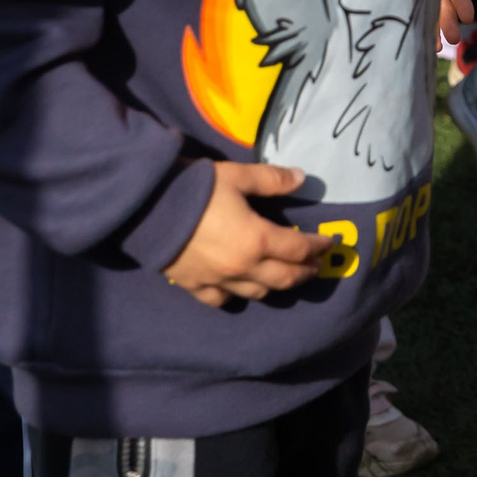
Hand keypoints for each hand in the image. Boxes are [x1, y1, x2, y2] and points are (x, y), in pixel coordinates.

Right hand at [161, 162, 331, 306]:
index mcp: (258, 240)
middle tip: (316, 267)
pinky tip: (239, 290)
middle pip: (283, 278)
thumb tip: (301, 178)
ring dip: (276, 286)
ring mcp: (217, 281)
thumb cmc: (195, 189)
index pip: (298, 249)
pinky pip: (222, 300)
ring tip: (285, 278)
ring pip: (257, 293)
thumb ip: (272, 180)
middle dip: (304, 273)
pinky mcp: (194, 287)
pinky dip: (236, 296)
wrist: (147, 209)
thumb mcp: (238, 176)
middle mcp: (242, 268)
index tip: (329, 244)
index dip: (317, 247)